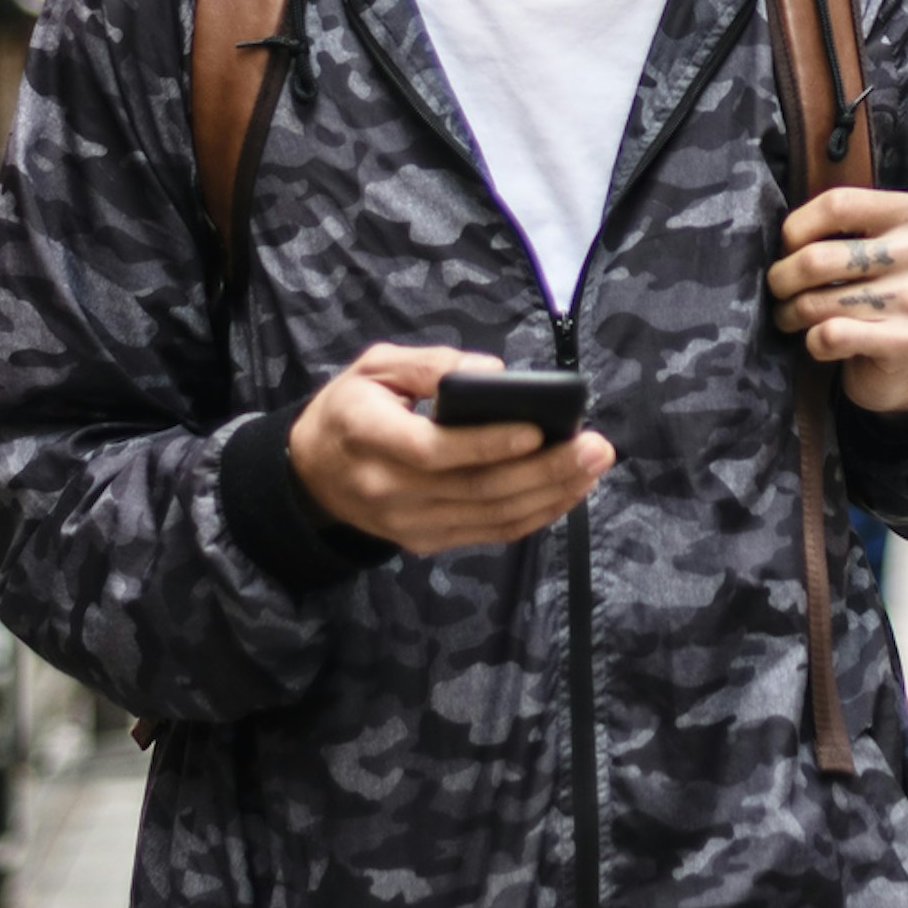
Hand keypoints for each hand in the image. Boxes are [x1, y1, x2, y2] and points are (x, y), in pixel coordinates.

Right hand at [286, 345, 611, 555]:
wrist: (311, 475)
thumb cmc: (350, 409)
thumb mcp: (374, 368)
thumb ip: (429, 364)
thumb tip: (493, 373)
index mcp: (369, 438)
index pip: (434, 451)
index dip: (489, 444)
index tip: (539, 428)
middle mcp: (389, 491)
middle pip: (477, 490)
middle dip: (545, 470)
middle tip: (595, 447)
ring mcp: (409, 525)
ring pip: (492, 517)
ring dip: (552, 494)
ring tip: (594, 466)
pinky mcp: (427, 542)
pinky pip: (490, 533)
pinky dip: (535, 515)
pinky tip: (569, 491)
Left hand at [770, 188, 907, 416]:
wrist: (906, 360)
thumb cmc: (871, 290)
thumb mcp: (865, 243)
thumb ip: (834, 226)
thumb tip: (778, 235)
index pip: (836, 204)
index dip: (795, 230)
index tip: (789, 249)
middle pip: (817, 258)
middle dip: (782, 279)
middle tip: (779, 290)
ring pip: (817, 302)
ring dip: (791, 314)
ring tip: (792, 316)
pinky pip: (832, 335)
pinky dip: (812, 342)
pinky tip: (819, 341)